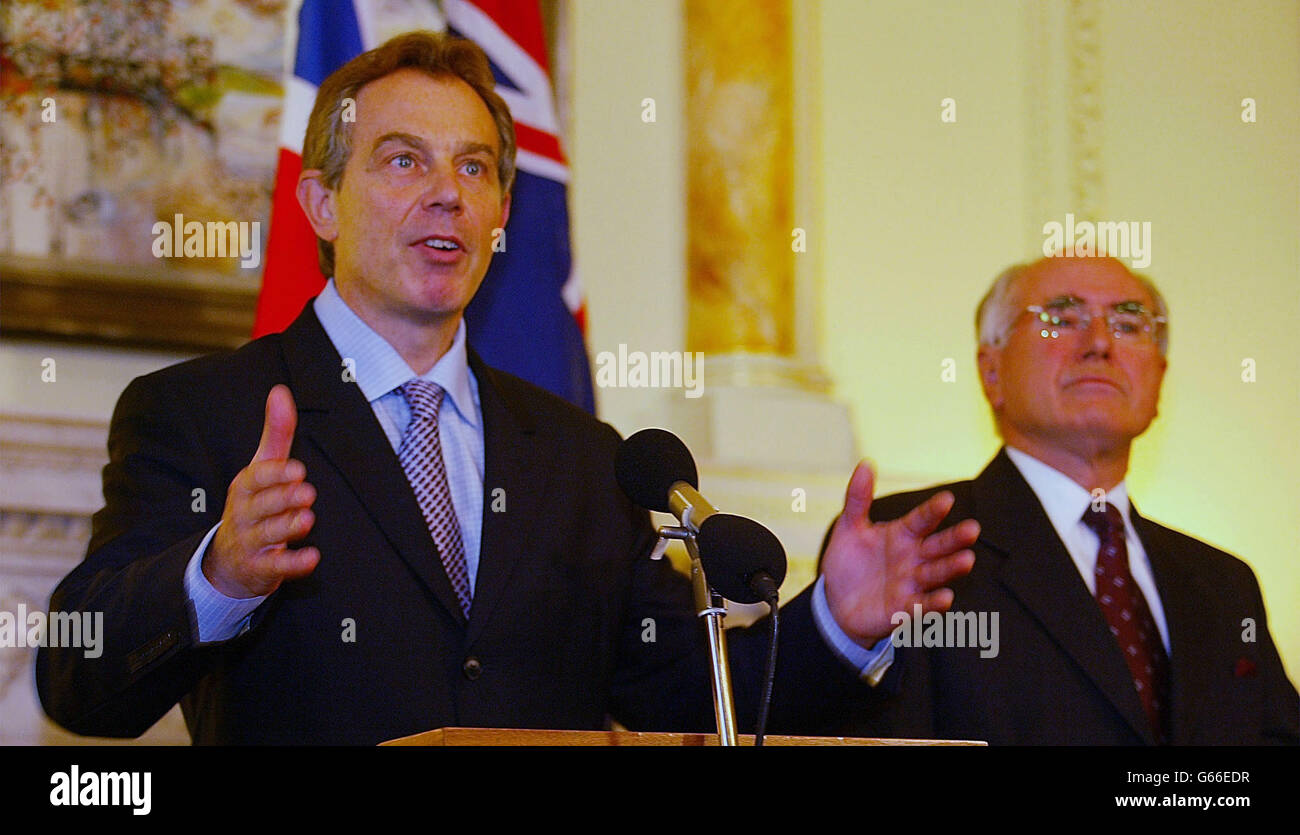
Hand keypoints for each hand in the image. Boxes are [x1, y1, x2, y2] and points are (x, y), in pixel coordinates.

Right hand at [206, 385, 319, 597]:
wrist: (229, 561)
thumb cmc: (254, 505)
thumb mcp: (262, 469)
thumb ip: (276, 433)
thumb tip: (280, 390)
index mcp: (245, 487)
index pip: (255, 478)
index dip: (274, 475)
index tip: (297, 470)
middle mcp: (244, 514)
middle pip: (261, 506)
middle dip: (283, 499)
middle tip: (306, 493)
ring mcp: (250, 543)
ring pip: (267, 535)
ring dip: (287, 527)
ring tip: (307, 519)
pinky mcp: (260, 569)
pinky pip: (275, 568)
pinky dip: (293, 564)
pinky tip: (312, 558)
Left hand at [822, 460, 978, 646]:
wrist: (835, 601)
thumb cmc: (849, 562)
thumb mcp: (850, 528)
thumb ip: (858, 498)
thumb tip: (866, 463)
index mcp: (902, 535)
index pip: (921, 520)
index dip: (933, 510)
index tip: (947, 499)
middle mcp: (912, 558)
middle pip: (938, 546)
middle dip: (955, 539)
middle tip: (973, 529)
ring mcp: (910, 583)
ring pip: (935, 574)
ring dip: (951, 568)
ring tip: (966, 560)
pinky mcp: (903, 608)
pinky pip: (922, 605)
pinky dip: (934, 603)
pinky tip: (946, 598)